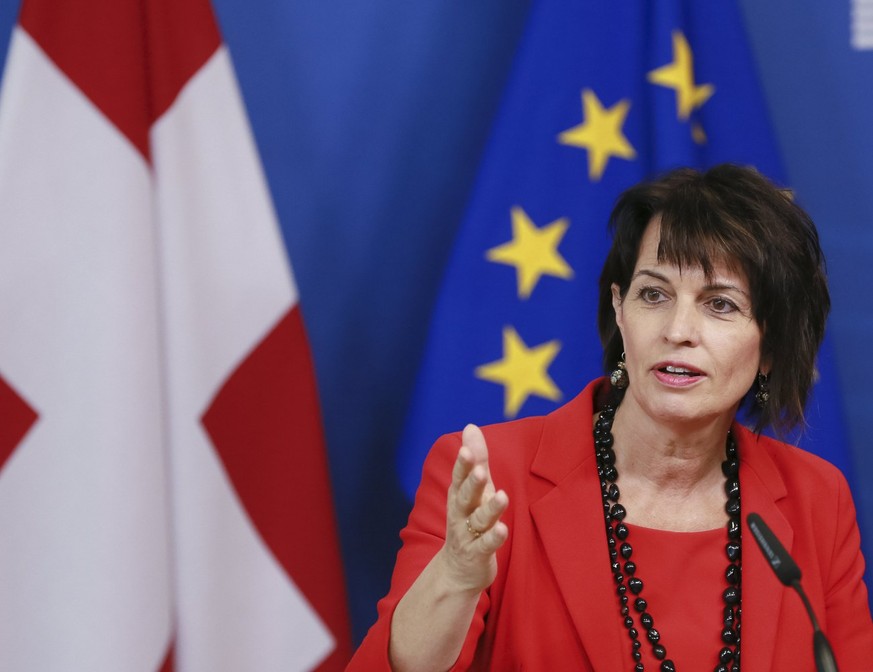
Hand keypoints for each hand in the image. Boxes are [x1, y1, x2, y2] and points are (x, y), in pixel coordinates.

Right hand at [440, 424, 508, 593]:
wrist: (458, 570)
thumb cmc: (468, 521)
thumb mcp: (473, 490)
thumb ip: (476, 460)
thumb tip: (470, 427)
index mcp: (459, 496)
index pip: (459, 477)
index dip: (463, 465)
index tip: (466, 449)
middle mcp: (461, 514)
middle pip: (466, 497)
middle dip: (472, 484)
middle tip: (479, 470)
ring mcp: (468, 535)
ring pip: (479, 520)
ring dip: (490, 509)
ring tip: (502, 496)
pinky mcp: (478, 554)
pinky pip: (486, 545)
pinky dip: (494, 537)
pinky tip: (502, 529)